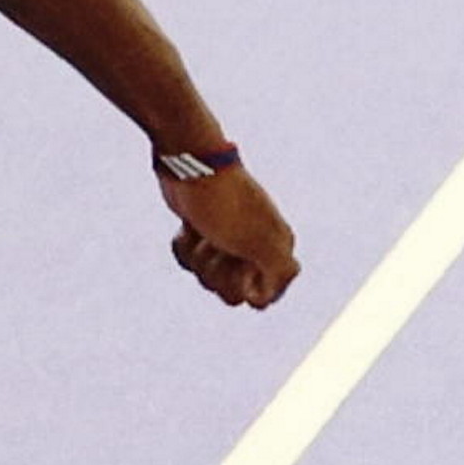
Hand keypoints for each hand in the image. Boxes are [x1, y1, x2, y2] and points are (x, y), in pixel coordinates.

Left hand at [161, 159, 299, 309]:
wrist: (193, 165)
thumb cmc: (227, 205)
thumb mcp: (259, 242)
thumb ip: (279, 271)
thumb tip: (263, 299)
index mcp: (278, 249)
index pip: (264, 297)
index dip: (244, 287)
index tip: (239, 261)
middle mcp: (257, 247)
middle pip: (231, 292)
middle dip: (216, 273)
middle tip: (217, 243)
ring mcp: (228, 239)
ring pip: (208, 276)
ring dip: (197, 258)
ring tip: (201, 232)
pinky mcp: (203, 230)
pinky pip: (190, 259)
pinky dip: (184, 248)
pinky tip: (188, 228)